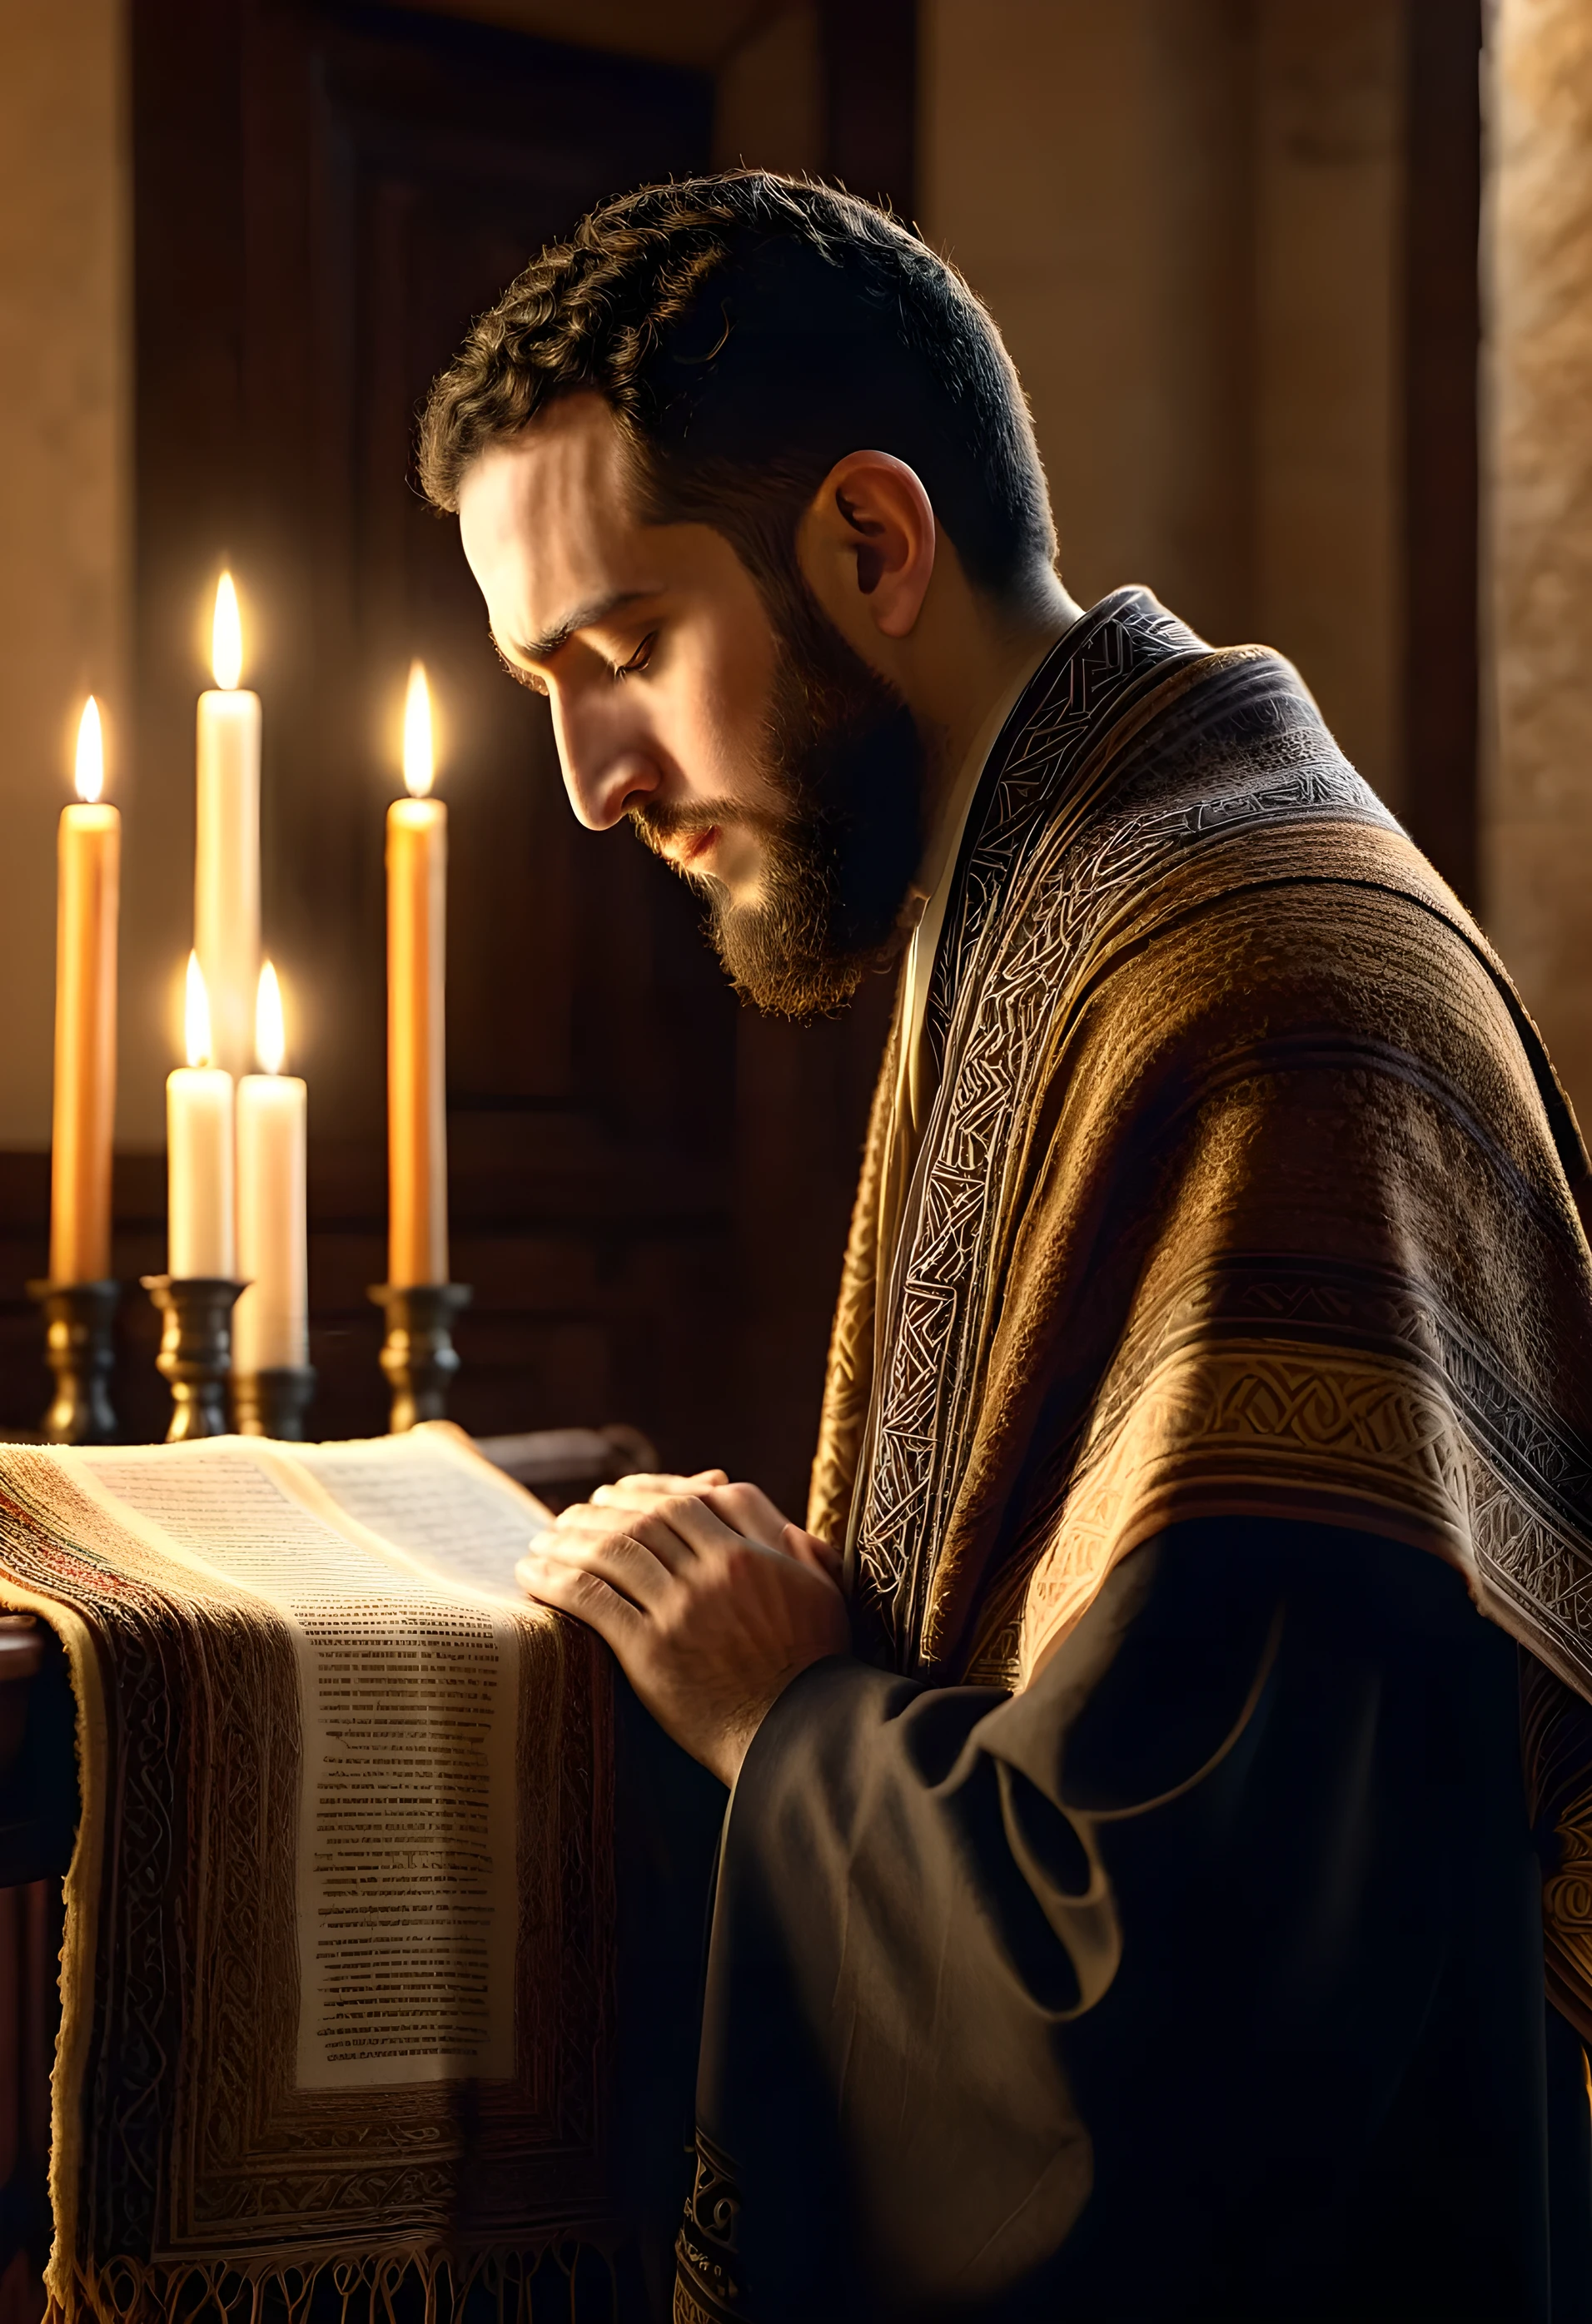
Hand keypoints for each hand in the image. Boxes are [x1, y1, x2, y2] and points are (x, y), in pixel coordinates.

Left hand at [516, 1469, 848, 1784]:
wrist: (800, 1733)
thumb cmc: (814, 1662)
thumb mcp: (817, 1586)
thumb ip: (783, 1535)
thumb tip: (738, 1499)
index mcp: (748, 1553)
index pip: (680, 1502)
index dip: (639, 1493)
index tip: (612, 1494)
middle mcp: (711, 1574)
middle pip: (640, 1522)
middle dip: (597, 1513)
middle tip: (568, 1515)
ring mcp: (680, 1612)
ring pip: (611, 1554)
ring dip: (567, 1541)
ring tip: (542, 1541)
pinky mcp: (651, 1653)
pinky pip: (593, 1601)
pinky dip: (556, 1581)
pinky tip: (533, 1575)